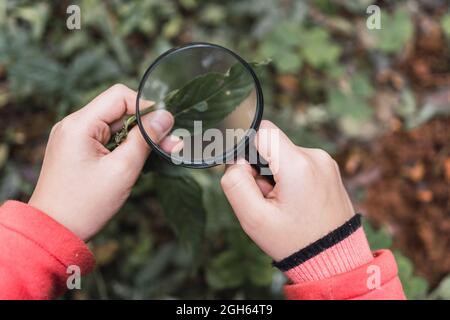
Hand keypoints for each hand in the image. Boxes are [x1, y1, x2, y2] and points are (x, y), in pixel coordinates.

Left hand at [29, 84, 173, 240]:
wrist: (53, 232)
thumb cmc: (85, 205)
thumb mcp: (122, 170)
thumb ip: (145, 139)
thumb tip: (166, 116)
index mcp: (79, 124)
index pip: (119, 96)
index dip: (146, 107)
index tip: (164, 127)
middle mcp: (73, 125)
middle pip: (118, 110)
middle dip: (146, 126)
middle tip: (170, 145)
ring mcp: (73, 137)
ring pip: (114, 125)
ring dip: (137, 138)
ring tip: (158, 154)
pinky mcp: (77, 150)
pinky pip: (106, 139)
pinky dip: (124, 146)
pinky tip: (138, 159)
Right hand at [220, 120, 354, 260]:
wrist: (333, 260)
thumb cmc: (293, 241)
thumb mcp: (253, 218)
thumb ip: (235, 183)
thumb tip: (237, 161)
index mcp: (297, 165)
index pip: (262, 130)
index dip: (247, 149)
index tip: (251, 178)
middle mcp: (315, 156)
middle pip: (272, 144)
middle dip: (261, 168)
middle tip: (268, 199)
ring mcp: (325, 161)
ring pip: (284, 154)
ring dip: (275, 174)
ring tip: (284, 204)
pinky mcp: (329, 169)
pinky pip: (299, 162)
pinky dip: (290, 177)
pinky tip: (295, 201)